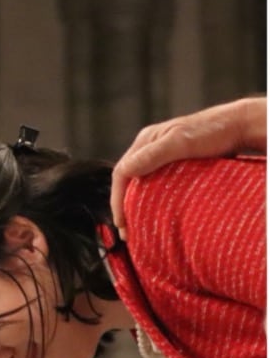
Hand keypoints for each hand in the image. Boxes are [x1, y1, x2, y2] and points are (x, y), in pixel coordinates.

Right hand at [110, 96, 266, 238]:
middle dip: (124, 205)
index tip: (121, 222)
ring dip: (137, 204)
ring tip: (139, 226)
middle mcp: (150, 148)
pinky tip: (159, 213)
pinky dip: (153, 200)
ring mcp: (164, 156)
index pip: (121, 173)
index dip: (117, 198)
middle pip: (129, 179)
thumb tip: (125, 171)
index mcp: (145, 141)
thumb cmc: (212, 132)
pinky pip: (158, 184)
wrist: (240, 126)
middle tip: (127, 231)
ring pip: (143, 182)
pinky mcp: (178, 164)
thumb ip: (152, 155)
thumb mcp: (180, 142)